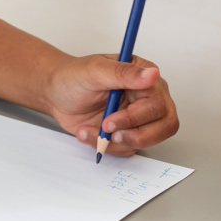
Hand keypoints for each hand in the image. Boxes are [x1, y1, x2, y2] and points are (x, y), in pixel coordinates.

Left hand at [42, 54, 178, 157]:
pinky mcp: (129, 132)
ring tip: (93, 130)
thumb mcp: (94, 71)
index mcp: (145, 77)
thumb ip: (123, 72)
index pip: (158, 104)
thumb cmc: (72, 77)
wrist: (56, 93)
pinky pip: (129, 148)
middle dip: (133, 134)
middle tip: (106, 129)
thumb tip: (152, 73)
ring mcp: (140, 117)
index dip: (136, 117)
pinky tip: (90, 132)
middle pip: (164, 126)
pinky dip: (108, 146)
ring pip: (148, 140)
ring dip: (117, 142)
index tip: (110, 120)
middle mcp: (148, 97)